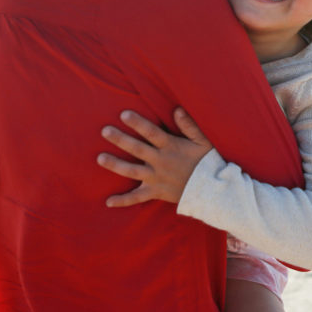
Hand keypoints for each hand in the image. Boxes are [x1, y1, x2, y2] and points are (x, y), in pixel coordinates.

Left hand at [98, 108, 212, 207]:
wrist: (212, 190)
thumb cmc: (207, 162)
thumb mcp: (203, 141)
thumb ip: (190, 125)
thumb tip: (177, 110)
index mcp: (170, 147)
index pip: (151, 132)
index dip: (137, 123)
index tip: (123, 114)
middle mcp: (160, 162)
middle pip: (136, 149)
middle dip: (120, 139)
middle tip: (104, 131)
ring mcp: (156, 178)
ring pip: (131, 171)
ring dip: (115, 165)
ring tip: (99, 158)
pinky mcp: (156, 192)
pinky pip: (137, 198)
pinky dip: (123, 201)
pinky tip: (108, 202)